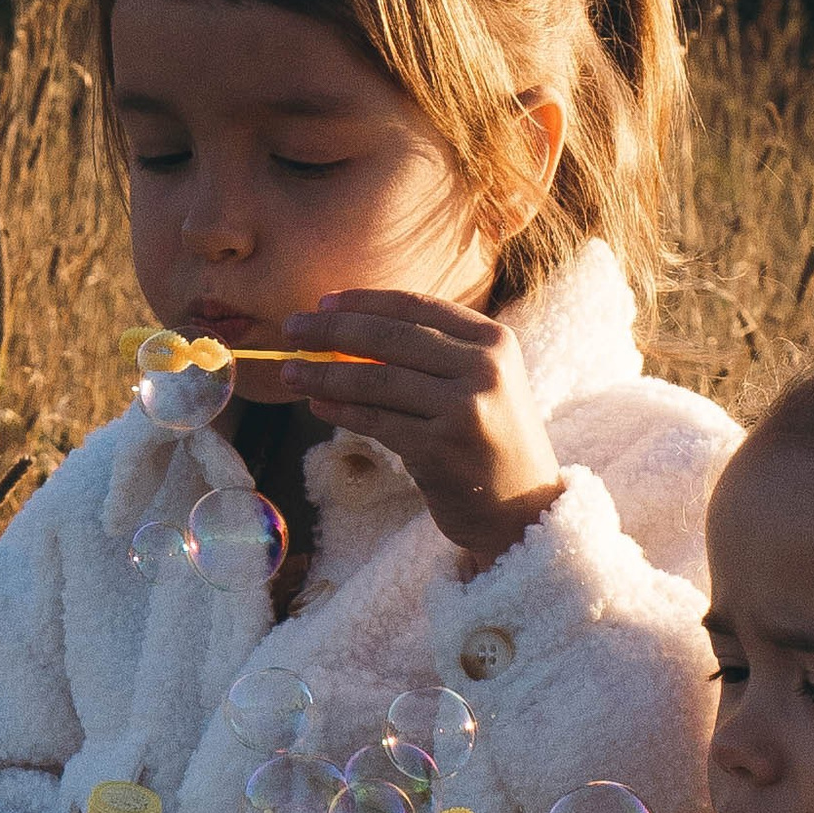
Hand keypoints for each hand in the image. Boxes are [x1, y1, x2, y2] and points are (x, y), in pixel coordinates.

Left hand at [285, 291, 562, 574]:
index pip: (416, 307)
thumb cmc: (490, 442)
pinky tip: (317, 405)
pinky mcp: (441, 449)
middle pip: (390, 337)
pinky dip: (341, 411)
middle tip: (291, 330)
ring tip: (290, 372)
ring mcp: (464, 409)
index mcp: (494, 340)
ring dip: (324, 375)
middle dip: (332, 331)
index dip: (363, 302)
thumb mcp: (477, 383)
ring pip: (376, 381)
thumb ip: (429, 355)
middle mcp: (484, 369)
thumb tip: (346, 332)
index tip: (323, 303)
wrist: (523, 509)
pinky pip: (377, 422)